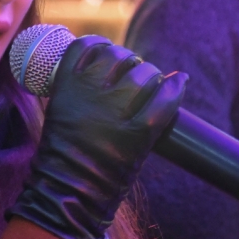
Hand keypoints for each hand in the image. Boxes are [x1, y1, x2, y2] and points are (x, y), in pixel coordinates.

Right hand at [7, 36, 185, 238]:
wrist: (68, 192)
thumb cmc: (62, 154)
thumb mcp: (59, 111)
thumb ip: (78, 88)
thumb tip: (104, 63)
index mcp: (66, 86)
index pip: (87, 45)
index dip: (101, 46)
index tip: (107, 54)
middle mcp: (91, 93)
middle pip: (119, 57)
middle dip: (129, 62)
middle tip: (131, 76)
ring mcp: (116, 112)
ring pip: (144, 73)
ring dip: (151, 75)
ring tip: (151, 85)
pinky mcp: (140, 132)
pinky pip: (165, 99)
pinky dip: (176, 88)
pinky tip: (179, 82)